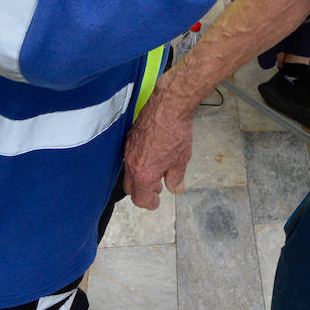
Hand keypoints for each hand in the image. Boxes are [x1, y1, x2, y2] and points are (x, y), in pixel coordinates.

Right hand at [123, 84, 194, 209]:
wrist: (168, 106)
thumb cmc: (176, 132)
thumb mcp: (181, 160)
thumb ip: (175, 178)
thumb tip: (175, 188)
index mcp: (144, 175)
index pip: (141, 199)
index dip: (150, 203)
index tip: (156, 202)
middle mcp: (132, 165)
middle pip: (130, 188)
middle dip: (142, 192)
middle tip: (156, 189)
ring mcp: (128, 151)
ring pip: (129, 172)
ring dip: (140, 177)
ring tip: (156, 172)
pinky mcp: (129, 138)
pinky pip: (129, 157)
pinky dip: (138, 162)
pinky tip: (151, 156)